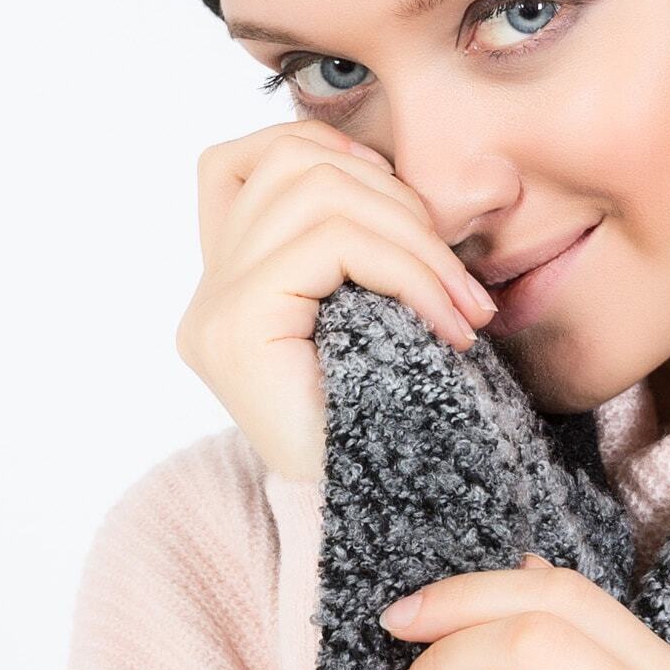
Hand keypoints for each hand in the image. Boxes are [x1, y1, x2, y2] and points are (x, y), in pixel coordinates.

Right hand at [175, 119, 496, 481]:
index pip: (241, 160)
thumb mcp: (375, 306)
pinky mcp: (236, 326)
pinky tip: (449, 324)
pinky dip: (411, 270)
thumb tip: (394, 158)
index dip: (318, 148)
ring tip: (462, 304)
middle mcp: (207, 291)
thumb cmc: (395, 416)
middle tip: (461, 278)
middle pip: (294, 162)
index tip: (395, 202)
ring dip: (416, 237)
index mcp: (230, 281)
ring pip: (319, 191)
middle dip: (398, 197)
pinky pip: (334, 243)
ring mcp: (212, 309)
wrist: (387, 520)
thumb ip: (359, 234)